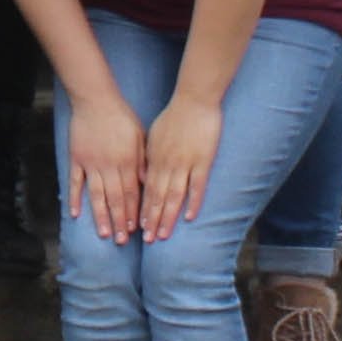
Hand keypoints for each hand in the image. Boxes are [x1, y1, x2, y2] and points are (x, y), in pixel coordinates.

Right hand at [64, 80, 146, 238]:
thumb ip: (143, 161)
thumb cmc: (121, 116)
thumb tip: (147, 184)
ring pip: (96, 195)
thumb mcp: (140, 136)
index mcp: (127, 162)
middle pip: (116, 199)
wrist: (96, 99)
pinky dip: (75, 198)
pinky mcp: (77, 159)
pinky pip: (76, 182)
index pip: (132, 193)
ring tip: (103, 233)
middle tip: (121, 240)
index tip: (136, 229)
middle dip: (119, 221)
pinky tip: (75, 213)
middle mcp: (109, 167)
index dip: (134, 212)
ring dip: (100, 216)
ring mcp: (91, 164)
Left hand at [137, 92, 221, 243]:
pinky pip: (197, 186)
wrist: (194, 101)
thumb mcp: (154, 136)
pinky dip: (193, 202)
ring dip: (168, 217)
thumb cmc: (174, 117)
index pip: (146, 189)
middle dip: (152, 219)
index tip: (138, 226)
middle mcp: (166, 164)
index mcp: (154, 159)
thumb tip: (144, 175)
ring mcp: (185, 164)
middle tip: (148, 240)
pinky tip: (189, 218)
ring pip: (174, 196)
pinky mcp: (202, 161)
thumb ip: (150, 157)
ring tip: (163, 235)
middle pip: (157, 197)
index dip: (142, 209)